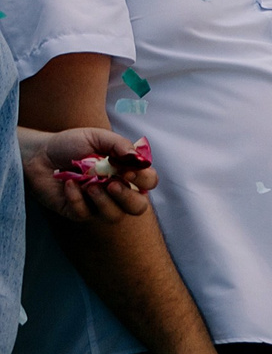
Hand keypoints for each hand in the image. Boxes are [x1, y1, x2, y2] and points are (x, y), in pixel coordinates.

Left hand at [21, 126, 156, 221]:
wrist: (39, 154)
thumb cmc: (71, 144)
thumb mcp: (97, 137)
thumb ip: (119, 144)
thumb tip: (137, 157)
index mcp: (126, 173)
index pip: (149, 182)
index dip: (144, 179)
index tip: (128, 170)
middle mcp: (116, 191)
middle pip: (138, 207)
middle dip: (127, 198)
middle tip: (111, 185)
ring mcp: (97, 204)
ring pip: (113, 216)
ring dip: (103, 201)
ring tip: (88, 185)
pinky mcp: (77, 212)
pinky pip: (84, 214)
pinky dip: (77, 199)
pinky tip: (69, 184)